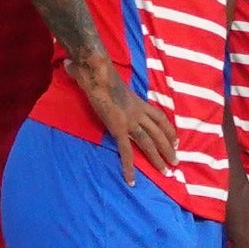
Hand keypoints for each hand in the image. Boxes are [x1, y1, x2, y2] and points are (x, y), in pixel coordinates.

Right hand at [67, 56, 176, 185]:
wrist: (98, 72)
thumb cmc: (98, 71)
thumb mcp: (106, 77)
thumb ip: (99, 78)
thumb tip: (72, 66)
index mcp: (138, 102)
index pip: (159, 117)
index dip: (169, 130)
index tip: (176, 140)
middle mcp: (138, 112)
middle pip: (158, 132)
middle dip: (168, 148)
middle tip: (176, 162)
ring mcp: (129, 121)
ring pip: (149, 143)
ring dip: (158, 159)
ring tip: (166, 172)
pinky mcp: (118, 129)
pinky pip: (126, 152)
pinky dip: (129, 167)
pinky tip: (131, 181)